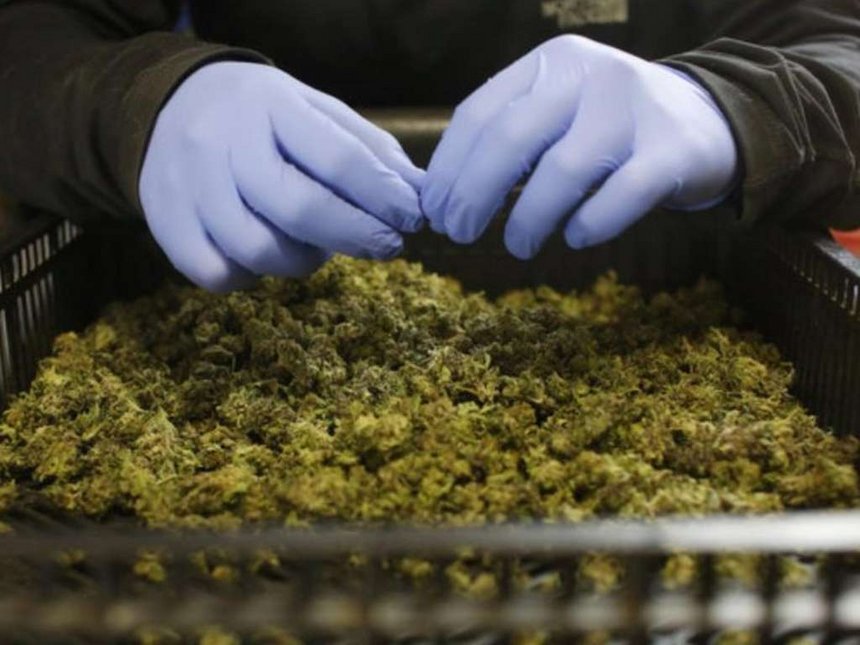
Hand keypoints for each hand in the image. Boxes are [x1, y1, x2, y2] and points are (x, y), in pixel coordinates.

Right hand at [140, 62, 424, 291]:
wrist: (168, 104)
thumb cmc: (262, 117)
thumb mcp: (315, 111)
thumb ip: (368, 149)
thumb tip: (420, 195)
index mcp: (271, 105)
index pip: (338, 158)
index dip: (382, 196)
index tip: (412, 218)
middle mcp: (223, 141)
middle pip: (299, 209)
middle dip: (356, 236)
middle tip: (387, 246)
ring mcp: (188, 184)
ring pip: (257, 250)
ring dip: (302, 260)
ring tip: (316, 245)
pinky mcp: (164, 223)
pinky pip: (217, 274)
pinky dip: (251, 276)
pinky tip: (264, 252)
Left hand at [422, 36, 737, 258]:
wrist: (709, 119)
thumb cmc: (611, 127)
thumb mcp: (558, 112)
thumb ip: (509, 138)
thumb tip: (446, 194)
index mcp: (551, 63)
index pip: (480, 113)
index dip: (449, 168)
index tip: (435, 210)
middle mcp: (589, 75)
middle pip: (511, 139)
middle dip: (472, 194)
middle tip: (459, 234)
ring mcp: (634, 109)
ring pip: (562, 171)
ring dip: (528, 219)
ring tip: (517, 247)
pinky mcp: (672, 150)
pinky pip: (620, 196)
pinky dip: (590, 224)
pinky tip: (574, 239)